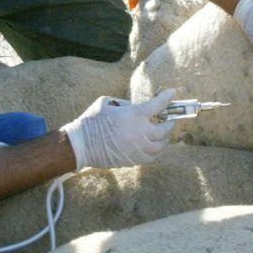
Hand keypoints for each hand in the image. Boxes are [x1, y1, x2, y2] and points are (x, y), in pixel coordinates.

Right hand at [62, 89, 176, 169]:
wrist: (80, 145)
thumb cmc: (91, 121)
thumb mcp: (107, 103)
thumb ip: (124, 103)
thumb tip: (135, 107)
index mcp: (133, 115)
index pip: (157, 105)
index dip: (167, 98)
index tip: (172, 93)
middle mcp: (139, 132)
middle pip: (164, 129)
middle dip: (169, 123)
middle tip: (169, 120)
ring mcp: (137, 148)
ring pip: (161, 146)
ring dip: (165, 139)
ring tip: (164, 135)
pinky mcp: (133, 159)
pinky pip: (152, 157)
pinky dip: (156, 152)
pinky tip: (155, 147)